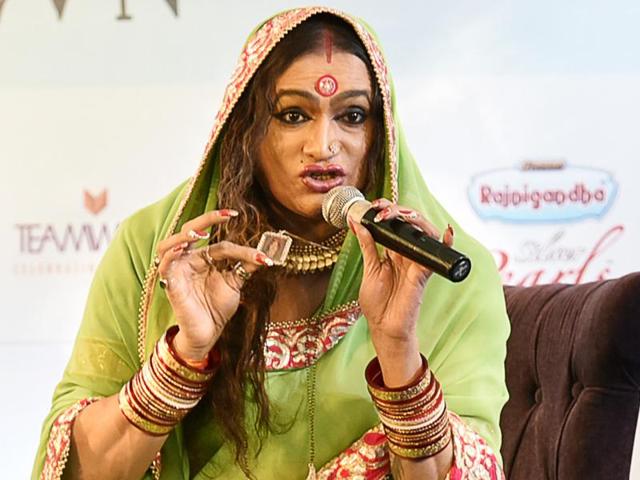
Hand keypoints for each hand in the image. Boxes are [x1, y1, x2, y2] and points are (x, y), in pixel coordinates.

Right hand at [155, 209, 272, 359]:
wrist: (210, 332)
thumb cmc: (218, 307)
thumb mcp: (235, 283)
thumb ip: (246, 267)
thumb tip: (266, 254)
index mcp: (204, 258)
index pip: (220, 244)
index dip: (241, 248)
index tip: (262, 254)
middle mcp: (189, 260)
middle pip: (190, 230)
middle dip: (207, 219)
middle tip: (227, 215)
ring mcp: (177, 270)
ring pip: (169, 243)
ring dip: (182, 235)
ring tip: (199, 233)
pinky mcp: (170, 284)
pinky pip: (164, 265)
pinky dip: (170, 254)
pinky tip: (181, 249)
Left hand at [349, 199, 453, 359]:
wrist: (383, 327)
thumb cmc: (378, 303)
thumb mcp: (369, 269)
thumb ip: (367, 246)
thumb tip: (358, 223)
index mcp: (394, 252)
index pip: (396, 224)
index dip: (388, 211)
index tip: (374, 205)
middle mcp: (408, 254)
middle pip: (411, 224)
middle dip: (398, 211)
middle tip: (382, 208)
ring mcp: (417, 263)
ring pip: (424, 233)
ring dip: (413, 219)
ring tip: (397, 214)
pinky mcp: (423, 274)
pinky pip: (437, 256)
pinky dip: (445, 242)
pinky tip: (446, 232)